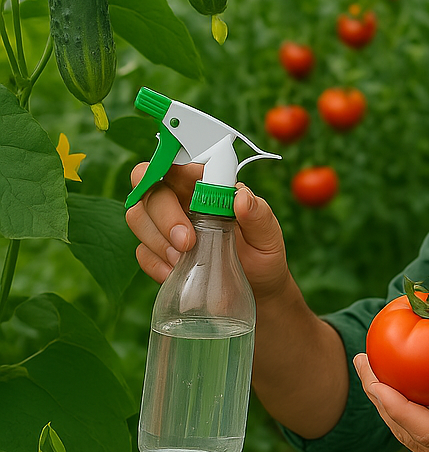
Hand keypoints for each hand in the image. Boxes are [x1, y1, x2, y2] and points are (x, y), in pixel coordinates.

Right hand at [125, 162, 289, 299]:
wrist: (257, 289)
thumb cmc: (263, 254)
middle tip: (186, 242)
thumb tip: (241, 196)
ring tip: (182, 259)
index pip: (176, 162)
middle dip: (163, 214)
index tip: (188, 195)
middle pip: (149, 187)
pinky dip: (155, 262)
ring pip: (138, 216)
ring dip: (156, 239)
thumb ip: (259, 214)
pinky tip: (174, 272)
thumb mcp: (268, 235)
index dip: (169, 167)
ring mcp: (166, 225)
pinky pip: (141, 251)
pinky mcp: (159, 251)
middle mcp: (182, 199)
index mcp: (206, 185)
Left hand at [353, 330, 428, 451]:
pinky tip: (415, 392)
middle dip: (380, 399)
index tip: (372, 371)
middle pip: (407, 435)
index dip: (392, 400)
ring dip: (392, 409)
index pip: (423, 428)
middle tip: (363, 362)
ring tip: (378, 374)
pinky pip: (428, 444)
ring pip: (414, 442)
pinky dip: (413, 418)